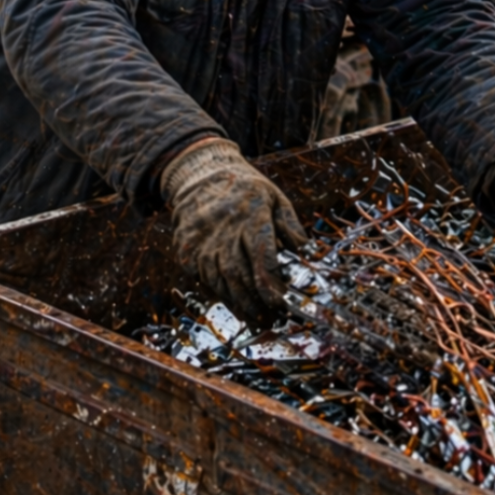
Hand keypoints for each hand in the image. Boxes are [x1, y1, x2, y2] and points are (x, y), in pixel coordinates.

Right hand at [162, 139, 307, 324]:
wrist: (200, 176)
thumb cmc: (245, 190)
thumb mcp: (275, 197)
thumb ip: (291, 226)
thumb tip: (308, 253)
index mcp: (251, 215)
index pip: (260, 253)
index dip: (269, 281)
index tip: (279, 301)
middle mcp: (224, 230)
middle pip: (240, 273)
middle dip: (257, 301)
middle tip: (273, 319)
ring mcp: (202, 242)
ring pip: (220, 281)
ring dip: (239, 303)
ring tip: (257, 318)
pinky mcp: (187, 250)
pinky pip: (204, 279)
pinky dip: (221, 294)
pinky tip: (235, 303)